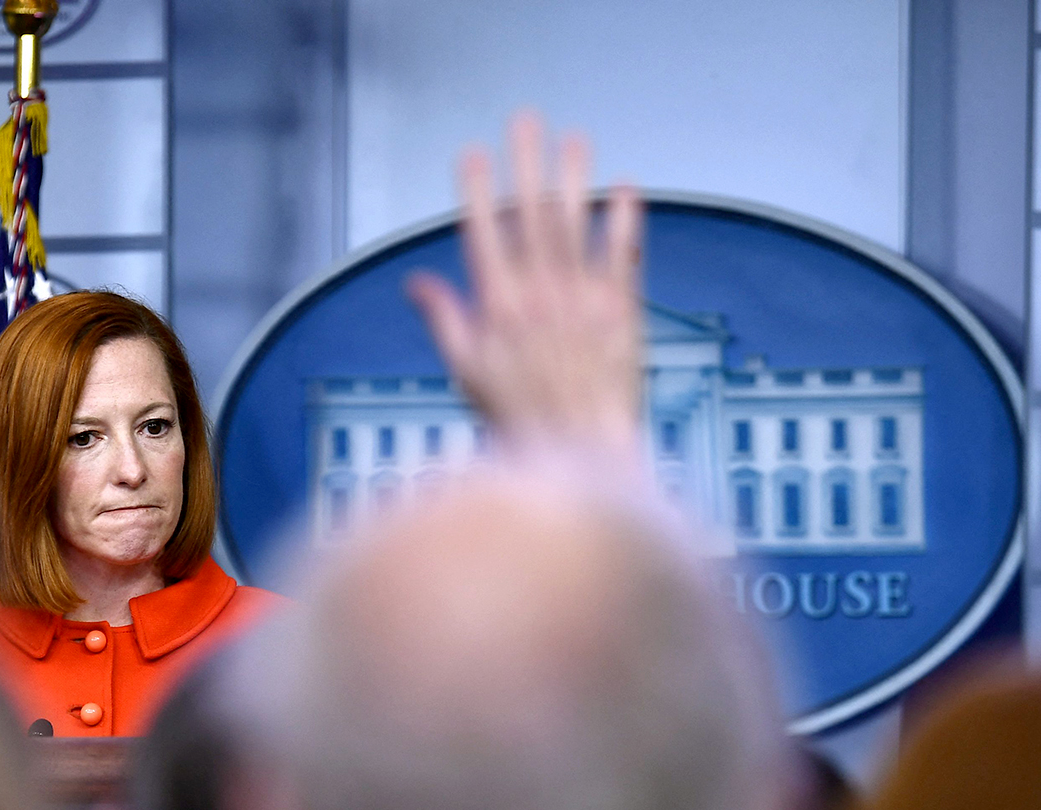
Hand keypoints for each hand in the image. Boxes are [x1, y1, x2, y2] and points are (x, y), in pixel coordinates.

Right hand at [406, 111, 643, 473]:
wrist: (579, 455)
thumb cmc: (521, 420)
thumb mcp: (466, 372)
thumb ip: (444, 319)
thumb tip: (416, 283)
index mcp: (497, 310)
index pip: (483, 236)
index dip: (476, 192)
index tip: (472, 156)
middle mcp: (539, 298)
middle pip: (530, 217)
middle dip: (526, 164)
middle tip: (525, 123)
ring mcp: (582, 302)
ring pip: (576, 226)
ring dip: (574, 178)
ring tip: (573, 140)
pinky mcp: (621, 313)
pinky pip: (623, 257)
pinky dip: (623, 221)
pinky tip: (624, 188)